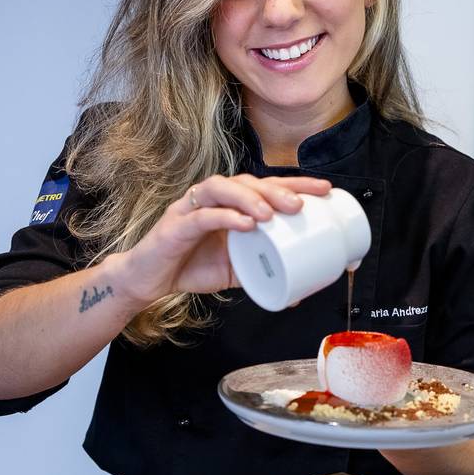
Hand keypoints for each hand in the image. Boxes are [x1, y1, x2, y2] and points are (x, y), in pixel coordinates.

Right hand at [113, 173, 331, 303]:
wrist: (148, 280)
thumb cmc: (191, 267)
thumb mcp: (235, 271)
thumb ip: (262, 273)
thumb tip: (298, 293)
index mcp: (230, 205)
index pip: (266, 186)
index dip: (295, 184)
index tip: (325, 189)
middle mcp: (211, 200)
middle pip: (248, 181)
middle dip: (276, 189)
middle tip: (301, 204)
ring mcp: (191, 209)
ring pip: (221, 189)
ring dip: (249, 198)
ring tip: (271, 213)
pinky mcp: (174, 226)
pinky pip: (201, 216)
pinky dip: (224, 217)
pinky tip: (244, 224)